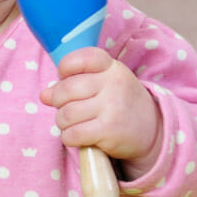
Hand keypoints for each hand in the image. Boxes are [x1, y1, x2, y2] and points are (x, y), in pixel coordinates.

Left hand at [41, 47, 161, 179]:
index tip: (67, 79)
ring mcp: (113, 107)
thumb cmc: (118, 104)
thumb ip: (71, 84)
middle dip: (58, 102)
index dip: (65, 69)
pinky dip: (69, 138)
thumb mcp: (101, 86)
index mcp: (111, 67)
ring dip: (63, 122)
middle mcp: (114, 84)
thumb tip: (44, 95)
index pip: (79, 58)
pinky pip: (72, 134)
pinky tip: (79, 136)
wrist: (152, 132)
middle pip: (65, 90)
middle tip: (69, 108)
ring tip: (75, 124)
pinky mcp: (110, 130)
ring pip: (66, 114)